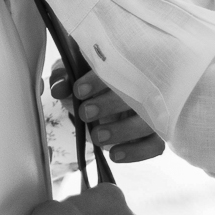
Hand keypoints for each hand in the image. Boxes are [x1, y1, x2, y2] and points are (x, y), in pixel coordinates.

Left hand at [51, 60, 165, 164]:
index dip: (99, 79)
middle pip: (140, 93)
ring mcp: (155, 110)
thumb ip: (64, 78)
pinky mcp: (156, 134)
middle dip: (109, 105)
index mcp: (128, 60)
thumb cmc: (87, 82)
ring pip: (149, 122)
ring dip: (122, 130)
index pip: (121, 65)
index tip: (79, 91)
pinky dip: (135, 152)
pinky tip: (114, 155)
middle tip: (85, 113)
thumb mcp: (73, 76)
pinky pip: (154, 146)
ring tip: (97, 136)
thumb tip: (58, 88)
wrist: (97, 100)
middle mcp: (147, 84)